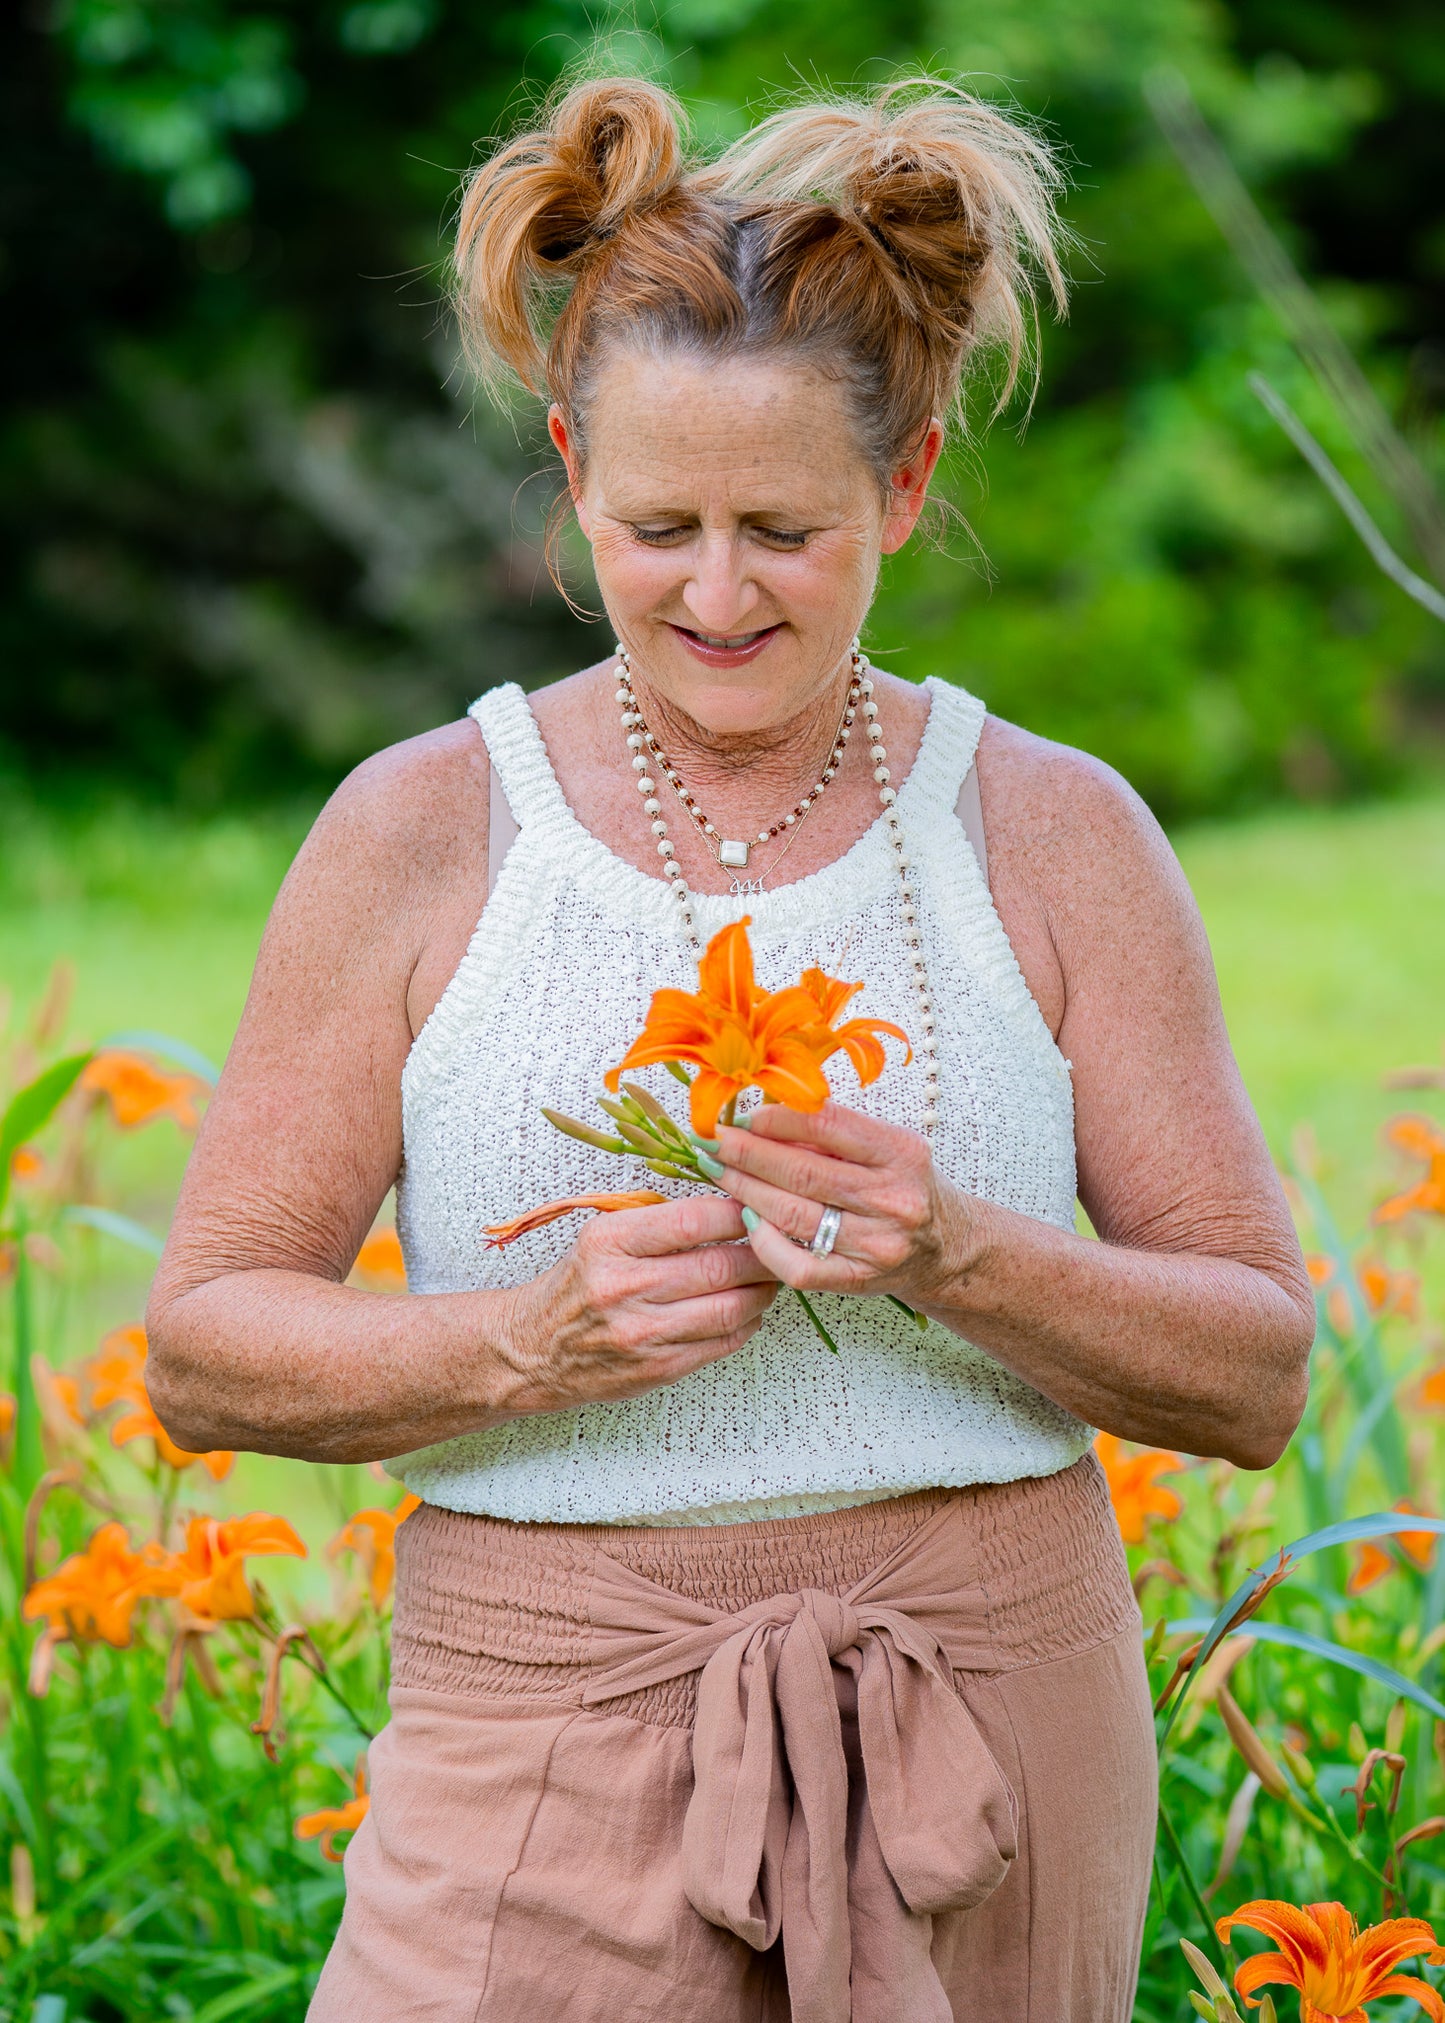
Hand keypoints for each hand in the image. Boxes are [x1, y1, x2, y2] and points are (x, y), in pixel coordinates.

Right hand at [502, 1194, 777, 1412]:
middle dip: (762, 1253)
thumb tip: (731, 1208)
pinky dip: (747, 1323)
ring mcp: (643, 1334)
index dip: (738, 1213)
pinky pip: (723, 1342)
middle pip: (721, 1266)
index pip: (695, 1221)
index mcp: (609, 1243)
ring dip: (763, 1290)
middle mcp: (624, 1288)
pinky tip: (749, 1308)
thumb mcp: (602, 1236)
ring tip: (770, 1276)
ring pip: (731, 1308)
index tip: (757, 1208)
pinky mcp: (658, 1369)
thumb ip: (660, 1223)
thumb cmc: (576, 1286)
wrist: (532, 1350)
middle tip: (778, 1243)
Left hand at [710, 1101, 977, 1306]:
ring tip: (716, 1171)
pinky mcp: (858, 1280)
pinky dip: (765, 1243)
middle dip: (746, 1153)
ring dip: (745, 1190)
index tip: (740, 1114)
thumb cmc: (904, 1187)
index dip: (775, 1117)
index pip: (827, 1124)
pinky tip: (746, 1221)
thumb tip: (760, 1115)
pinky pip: (798, 1265)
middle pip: (803, 1171)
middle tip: (709, 1140)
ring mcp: (877, 1244)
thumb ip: (832, 1133)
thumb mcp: (885, 1148)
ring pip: (794, 1215)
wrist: (946, 1249)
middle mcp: (893, 1198)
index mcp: (900, 1152)